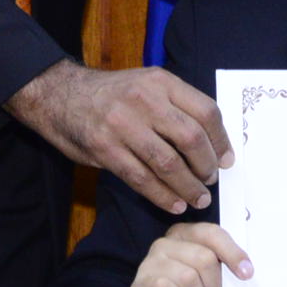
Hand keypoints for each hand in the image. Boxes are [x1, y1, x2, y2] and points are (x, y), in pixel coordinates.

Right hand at [6, 59, 231, 212]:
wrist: (61, 94)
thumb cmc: (112, 95)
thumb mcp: (147, 85)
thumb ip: (176, 106)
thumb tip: (212, 144)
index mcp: (161, 81)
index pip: (206, 111)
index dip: (221, 141)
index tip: (226, 160)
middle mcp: (144, 100)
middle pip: (191, 138)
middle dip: (206, 166)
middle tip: (210, 180)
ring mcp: (123, 125)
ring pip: (168, 163)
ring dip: (188, 186)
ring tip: (198, 198)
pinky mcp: (105, 149)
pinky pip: (141, 179)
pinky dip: (162, 196)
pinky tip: (174, 204)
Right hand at [127, 220, 252, 286]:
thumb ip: (228, 272)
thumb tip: (246, 268)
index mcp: (187, 237)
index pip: (212, 234)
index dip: (232, 253)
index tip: (246, 274)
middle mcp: (166, 244)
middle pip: (204, 258)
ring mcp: (151, 263)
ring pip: (189, 277)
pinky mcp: (141, 283)